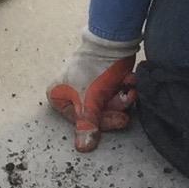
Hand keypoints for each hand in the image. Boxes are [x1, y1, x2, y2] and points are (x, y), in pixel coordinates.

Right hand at [47, 29, 139, 152]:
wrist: (112, 40)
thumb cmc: (93, 68)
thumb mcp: (89, 99)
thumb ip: (87, 123)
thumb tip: (83, 148)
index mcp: (59, 95)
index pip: (82, 121)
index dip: (102, 122)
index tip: (119, 119)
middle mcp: (71, 92)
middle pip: (96, 114)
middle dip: (114, 107)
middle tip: (125, 99)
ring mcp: (88, 86)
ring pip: (107, 105)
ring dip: (122, 98)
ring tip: (127, 86)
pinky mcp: (102, 80)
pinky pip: (113, 93)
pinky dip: (124, 89)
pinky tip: (129, 81)